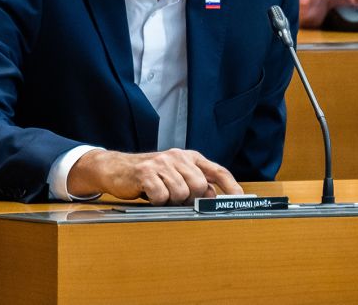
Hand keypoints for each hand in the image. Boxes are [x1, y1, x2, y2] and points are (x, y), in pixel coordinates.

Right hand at [67, 148, 242, 204]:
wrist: (116, 168)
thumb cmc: (150, 174)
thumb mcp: (176, 175)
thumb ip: (196, 183)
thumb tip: (213, 196)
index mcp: (189, 157)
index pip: (217, 171)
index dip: (231, 185)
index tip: (240, 199)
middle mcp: (177, 156)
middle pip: (199, 186)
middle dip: (189, 198)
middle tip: (175, 197)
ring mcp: (161, 163)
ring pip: (181, 193)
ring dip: (170, 200)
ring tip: (160, 193)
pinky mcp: (146, 172)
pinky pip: (162, 196)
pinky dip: (156, 200)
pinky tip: (149, 193)